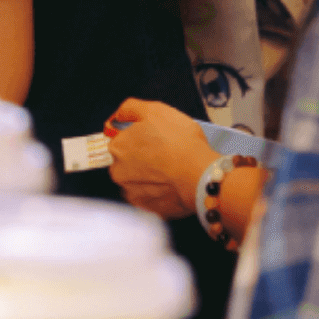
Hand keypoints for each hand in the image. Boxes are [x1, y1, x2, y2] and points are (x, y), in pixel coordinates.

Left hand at [104, 98, 217, 220]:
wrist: (201, 176)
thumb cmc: (179, 142)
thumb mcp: (155, 110)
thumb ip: (130, 109)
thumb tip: (119, 115)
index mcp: (117, 147)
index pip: (122, 139)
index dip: (140, 137)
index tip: (156, 139)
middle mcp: (118, 172)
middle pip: (128, 161)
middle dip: (143, 158)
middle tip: (166, 154)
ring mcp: (133, 193)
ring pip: (139, 181)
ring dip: (151, 177)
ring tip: (172, 170)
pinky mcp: (149, 209)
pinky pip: (152, 198)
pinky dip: (160, 192)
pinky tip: (173, 184)